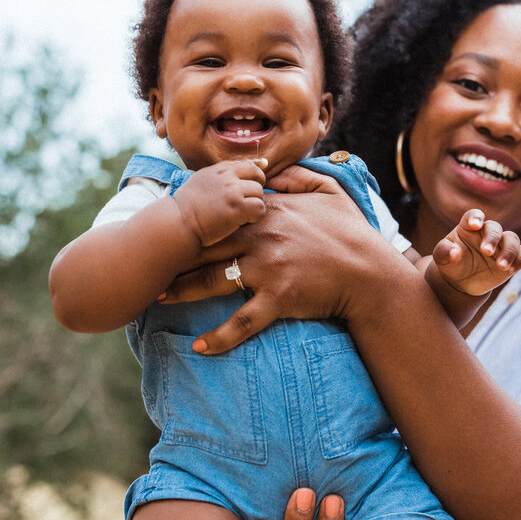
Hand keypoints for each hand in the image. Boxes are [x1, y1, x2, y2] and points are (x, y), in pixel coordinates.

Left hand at [161, 164, 406, 353]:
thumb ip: (299, 176)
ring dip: (182, 291)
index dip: (194, 222)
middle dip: (174, 256)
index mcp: (269, 213)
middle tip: (148, 263)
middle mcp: (262, 238)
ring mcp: (268, 269)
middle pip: (207, 247)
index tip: (170, 227)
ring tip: (157, 298)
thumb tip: (273, 171)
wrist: (371, 273)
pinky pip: (242, 322)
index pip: (222, 216)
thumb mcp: (330, 192)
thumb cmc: (353, 233)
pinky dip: (219, 337)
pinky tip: (199, 348)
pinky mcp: (278, 299)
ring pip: (213, 281)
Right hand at [172, 159, 266, 246]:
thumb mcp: (202, 180)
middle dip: (256, 189)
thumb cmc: (188, 206)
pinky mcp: (237, 208)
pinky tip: (244, 221)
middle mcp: (227, 177)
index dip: (256, 174)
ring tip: (243, 214)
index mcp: (219, 170)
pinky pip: (259, 208)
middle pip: (257, 176)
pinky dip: (255, 216)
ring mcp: (233, 191)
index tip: (256, 183)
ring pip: (259, 193)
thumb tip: (246, 166)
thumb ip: (221, 174)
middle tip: (249, 202)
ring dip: (255, 204)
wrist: (178, 222)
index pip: (248, 164)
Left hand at [433, 209, 520, 295]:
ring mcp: (501, 244)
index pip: (474, 214)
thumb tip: (454, 252)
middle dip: (492, 239)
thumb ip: (444, 252)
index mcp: (468, 226)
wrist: (462, 282)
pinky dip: (518, 260)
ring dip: (509, 251)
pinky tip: (510, 270)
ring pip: (512, 239)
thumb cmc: (451, 264)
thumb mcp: (441, 258)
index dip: (476, 217)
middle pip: (495, 228)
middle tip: (486, 252)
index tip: (474, 225)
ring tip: (501, 266)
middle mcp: (487, 232)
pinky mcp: (512, 258)